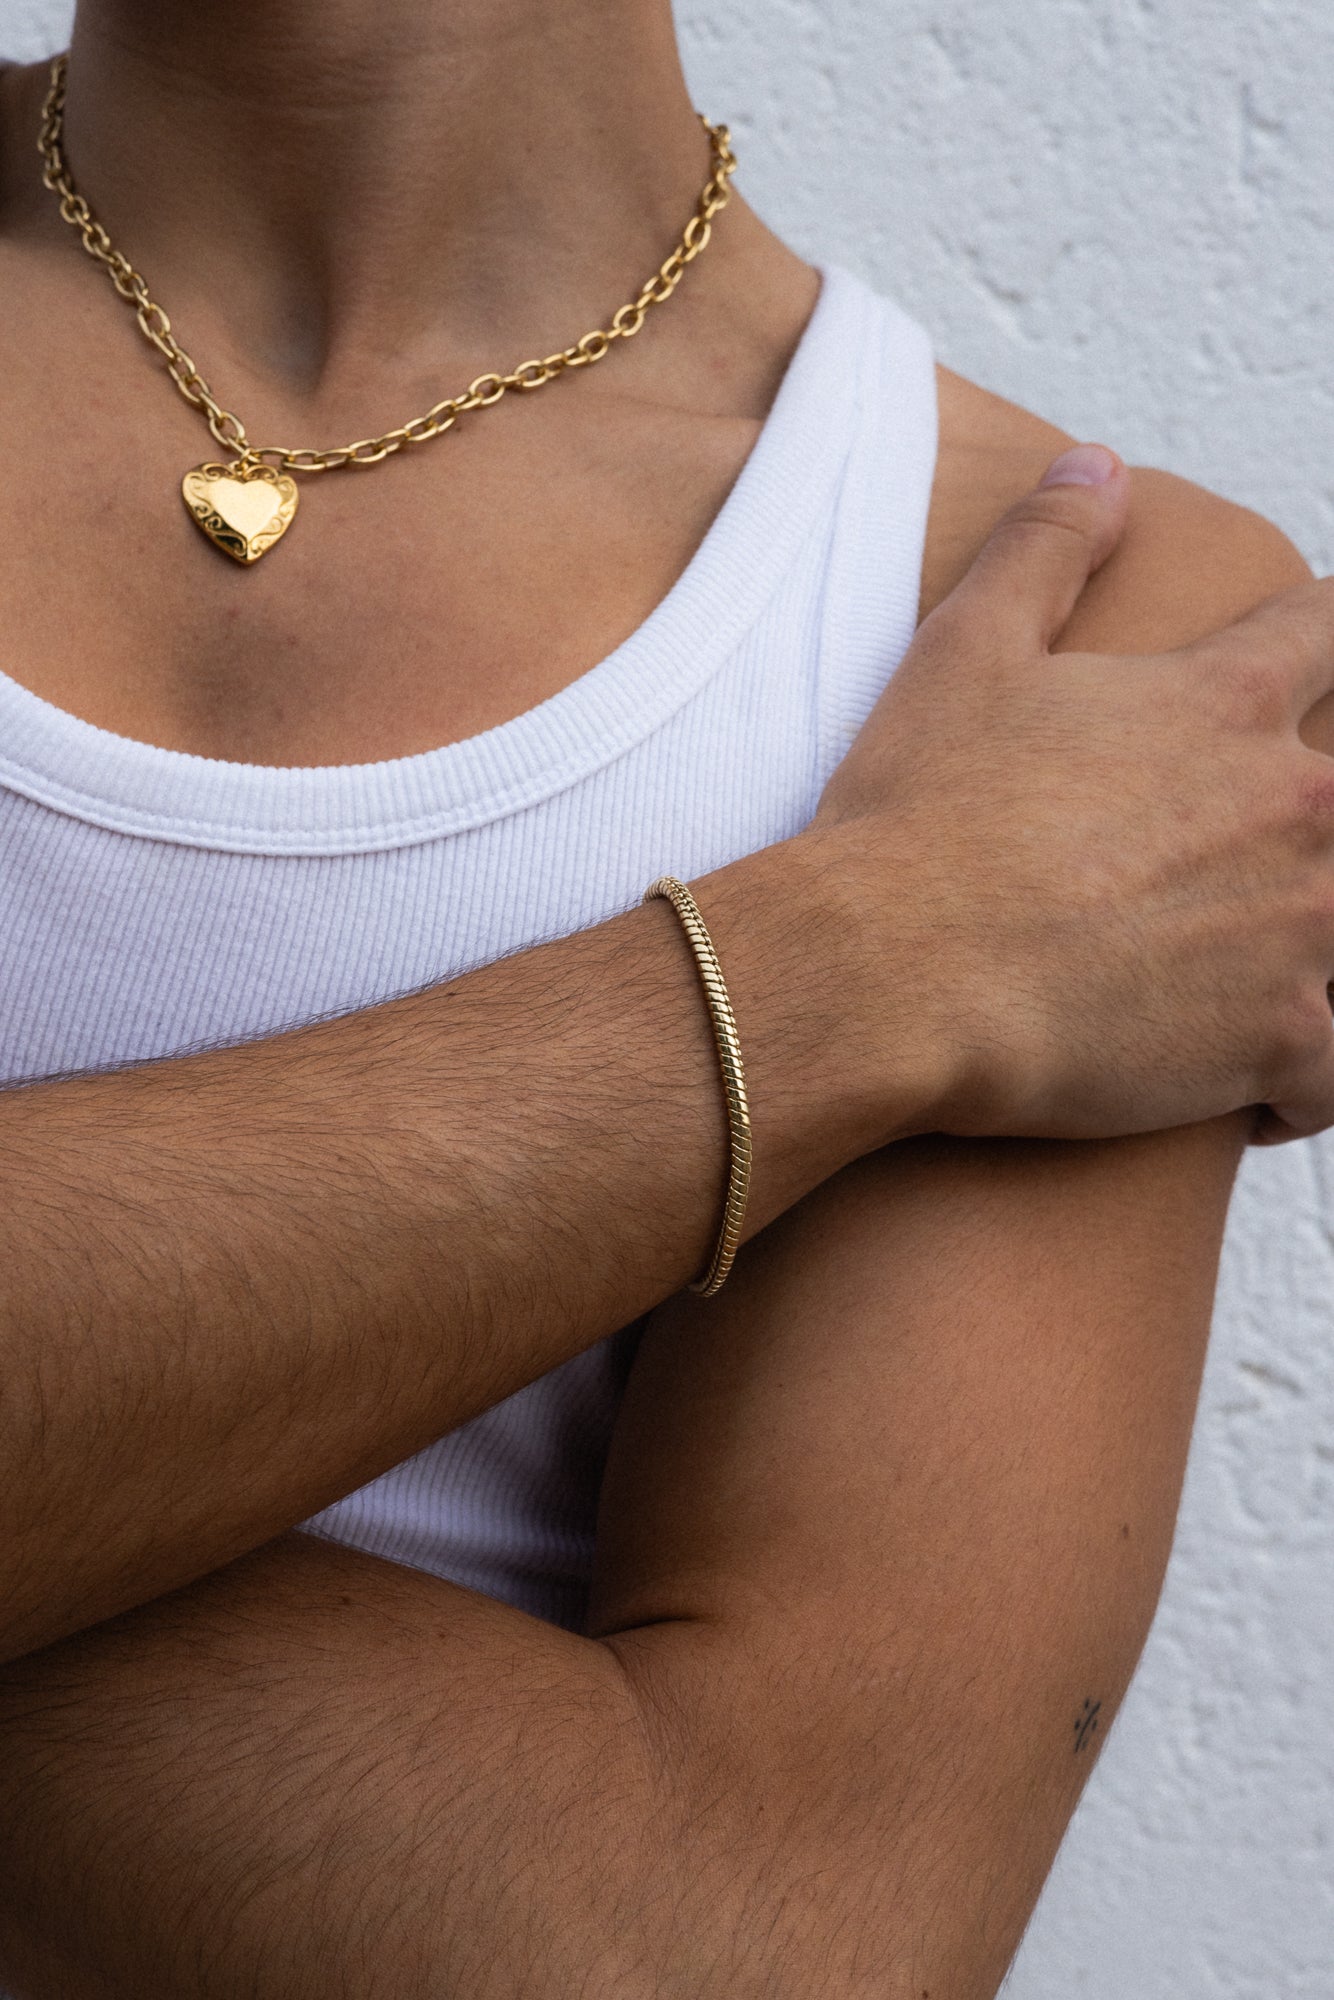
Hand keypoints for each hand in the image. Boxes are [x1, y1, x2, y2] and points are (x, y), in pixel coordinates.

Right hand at [810, 445, 1333, 1141]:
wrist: (888, 973)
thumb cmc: (915, 820)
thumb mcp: (965, 650)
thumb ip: (1045, 547)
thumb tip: (1095, 465)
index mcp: (1227, 702)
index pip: (1332, 629)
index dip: (1321, 643)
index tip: (1303, 673)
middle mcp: (1294, 804)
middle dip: (1316, 817)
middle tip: (1242, 860)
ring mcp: (1299, 927)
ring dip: (1317, 946)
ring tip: (1258, 973)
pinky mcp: (1279, 1039)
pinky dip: (1307, 1078)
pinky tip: (1256, 1086)